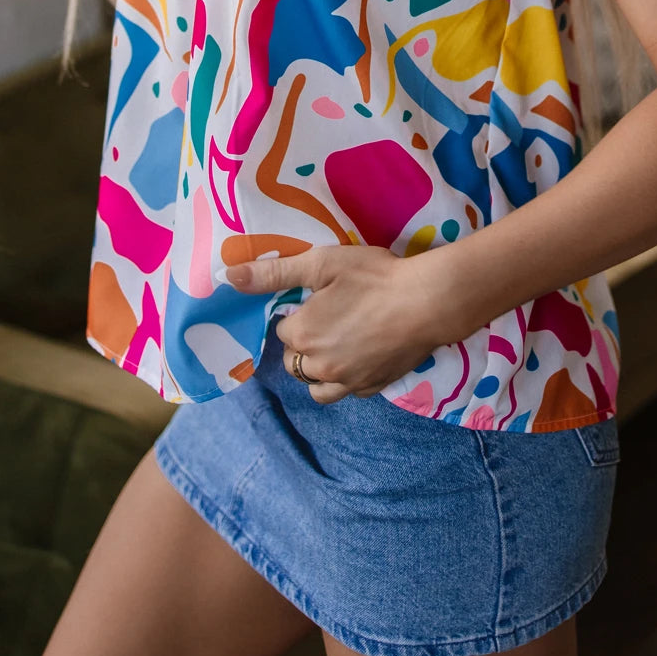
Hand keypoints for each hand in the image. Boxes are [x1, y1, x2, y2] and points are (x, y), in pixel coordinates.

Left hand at [225, 244, 444, 404]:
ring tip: (337, 345)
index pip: (284, 330)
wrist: (427, 301)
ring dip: (318, 370)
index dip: (299, 313)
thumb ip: (274, 272)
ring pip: (315, 387)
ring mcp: (346, 382)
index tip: (319, 299)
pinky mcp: (371, 388)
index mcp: (303, 336)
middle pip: (294, 361)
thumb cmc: (374, 277)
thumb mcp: (322, 264)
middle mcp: (319, 367)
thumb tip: (228, 277)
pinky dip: (346, 379)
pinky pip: (346, 392)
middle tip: (328, 318)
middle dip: (303, 344)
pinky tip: (361, 356)